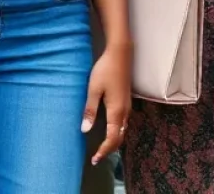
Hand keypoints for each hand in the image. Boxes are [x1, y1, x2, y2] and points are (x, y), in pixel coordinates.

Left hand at [81, 42, 131, 165]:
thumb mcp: (94, 89)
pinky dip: (116, 132)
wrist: (120, 54)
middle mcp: (125, 112)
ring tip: (102, 147)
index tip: (94, 159)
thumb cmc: (105, 70)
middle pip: (119, 138)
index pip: (112, 139)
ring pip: (122, 131)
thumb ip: (90, 110)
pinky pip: (123, 123)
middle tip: (97, 156)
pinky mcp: (126, 101)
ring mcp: (127, 107)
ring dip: (113, 141)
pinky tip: (109, 130)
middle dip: (109, 149)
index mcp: (116, 112)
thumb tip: (85, 130)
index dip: (104, 151)